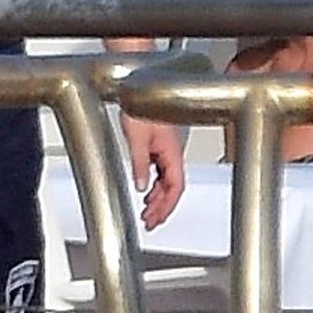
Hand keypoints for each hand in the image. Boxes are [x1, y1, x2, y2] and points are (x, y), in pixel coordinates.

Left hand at [123, 115, 184, 230]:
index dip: (167, 206)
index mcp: (172, 153)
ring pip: (167, 181)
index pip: (175, 187)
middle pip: (172, 188)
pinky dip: (155, 186)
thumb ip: (140, 164)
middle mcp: (173, 153)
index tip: (156, 219)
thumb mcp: (137, 138)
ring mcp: (167, 150)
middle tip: (150, 222)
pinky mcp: (160, 146)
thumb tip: (141, 187)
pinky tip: (147, 191)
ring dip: (158, 198)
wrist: (141, 90)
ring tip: (147, 212)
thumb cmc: (142, 107)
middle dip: (162, 208)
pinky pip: (161, 172)